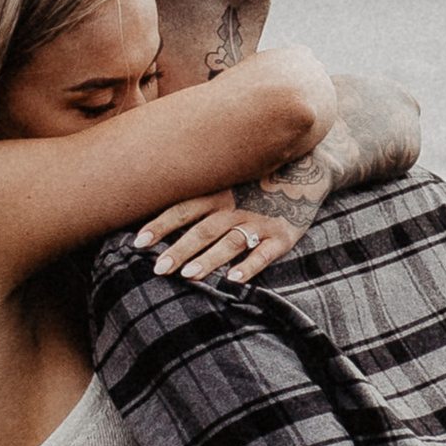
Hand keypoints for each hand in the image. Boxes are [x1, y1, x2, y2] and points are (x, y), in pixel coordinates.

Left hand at [133, 186, 316, 283]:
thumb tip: (154, 207)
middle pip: (203, 230)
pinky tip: (234, 280)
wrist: (308, 166)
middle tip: (158, 269)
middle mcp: (235, 207)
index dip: (161, 226)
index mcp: (218, 194)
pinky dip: (249, 267)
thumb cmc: (256, 178)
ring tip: (189, 276)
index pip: (183, 210)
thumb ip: (199, 192)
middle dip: (179, 250)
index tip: (138, 243)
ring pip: (230, 242)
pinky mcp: (283, 236)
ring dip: (209, 259)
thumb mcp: (227, 178)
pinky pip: (264, 254)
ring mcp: (260, 221)